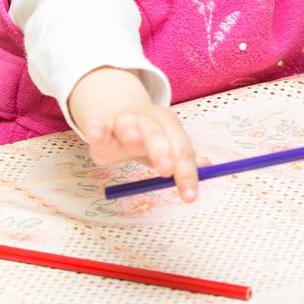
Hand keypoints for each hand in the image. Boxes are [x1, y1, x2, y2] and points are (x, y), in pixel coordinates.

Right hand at [69, 67, 201, 201]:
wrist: (117, 107)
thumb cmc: (146, 136)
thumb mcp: (166, 144)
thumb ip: (182, 157)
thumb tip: (208, 167)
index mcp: (169, 127)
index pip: (182, 150)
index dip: (187, 174)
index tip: (189, 197)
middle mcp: (148, 122)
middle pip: (158, 135)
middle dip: (162, 151)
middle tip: (166, 170)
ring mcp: (122, 121)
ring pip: (128, 124)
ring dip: (131, 130)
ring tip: (133, 140)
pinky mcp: (99, 125)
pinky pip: (97, 127)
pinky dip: (96, 129)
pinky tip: (95, 133)